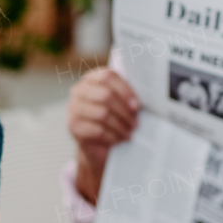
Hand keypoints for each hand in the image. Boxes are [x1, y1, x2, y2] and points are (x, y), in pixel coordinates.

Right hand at [67, 67, 139, 203]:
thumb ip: (127, 95)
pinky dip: (112, 136)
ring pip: (102, 114)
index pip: (107, 76)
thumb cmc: (113, 120)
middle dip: (125, 111)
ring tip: (129, 132)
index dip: (125, 90)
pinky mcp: (74, 127)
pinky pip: (97, 130)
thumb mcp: (120, 104)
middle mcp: (79, 91)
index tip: (138, 105)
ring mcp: (74, 109)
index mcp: (91, 79)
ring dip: (120, 125)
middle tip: (135, 123)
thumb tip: (148, 94)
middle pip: (106, 95)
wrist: (98, 146)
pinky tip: (119, 139)